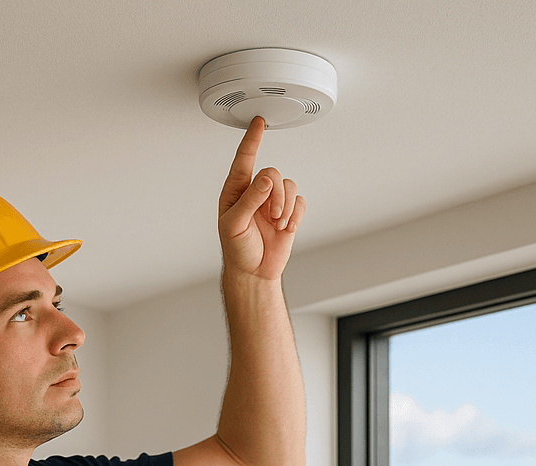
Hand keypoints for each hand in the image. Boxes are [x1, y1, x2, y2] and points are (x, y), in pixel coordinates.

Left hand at [218, 117, 305, 281]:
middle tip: (272, 215)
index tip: (258, 122)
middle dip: (275, 195)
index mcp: (236, 191)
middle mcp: (255, 193)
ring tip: (277, 223)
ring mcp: (272, 202)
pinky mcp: (288, 212)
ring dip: (286, 205)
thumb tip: (266, 179)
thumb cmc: (237, 249)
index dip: (252, 140)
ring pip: (288, 185)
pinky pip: (300, 201)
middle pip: (272, 173)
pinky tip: (287, 228)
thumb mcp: (235, 225)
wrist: (254, 272)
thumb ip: (249, 199)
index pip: (244, 160)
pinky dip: (296, 214)